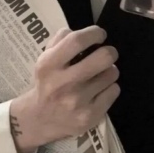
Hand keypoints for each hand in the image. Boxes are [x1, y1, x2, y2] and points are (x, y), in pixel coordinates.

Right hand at [9, 25, 119, 152]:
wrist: (39, 119)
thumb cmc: (47, 81)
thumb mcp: (45, 58)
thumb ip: (62, 39)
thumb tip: (86, 33)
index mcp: (49, 65)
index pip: (77, 40)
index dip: (94, 33)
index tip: (99, 35)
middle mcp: (63, 83)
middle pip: (103, 57)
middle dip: (110, 51)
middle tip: (106, 54)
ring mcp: (78, 102)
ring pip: (111, 74)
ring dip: (109, 70)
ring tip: (100, 74)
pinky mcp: (90, 116)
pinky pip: (114, 90)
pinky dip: (110, 87)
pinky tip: (99, 90)